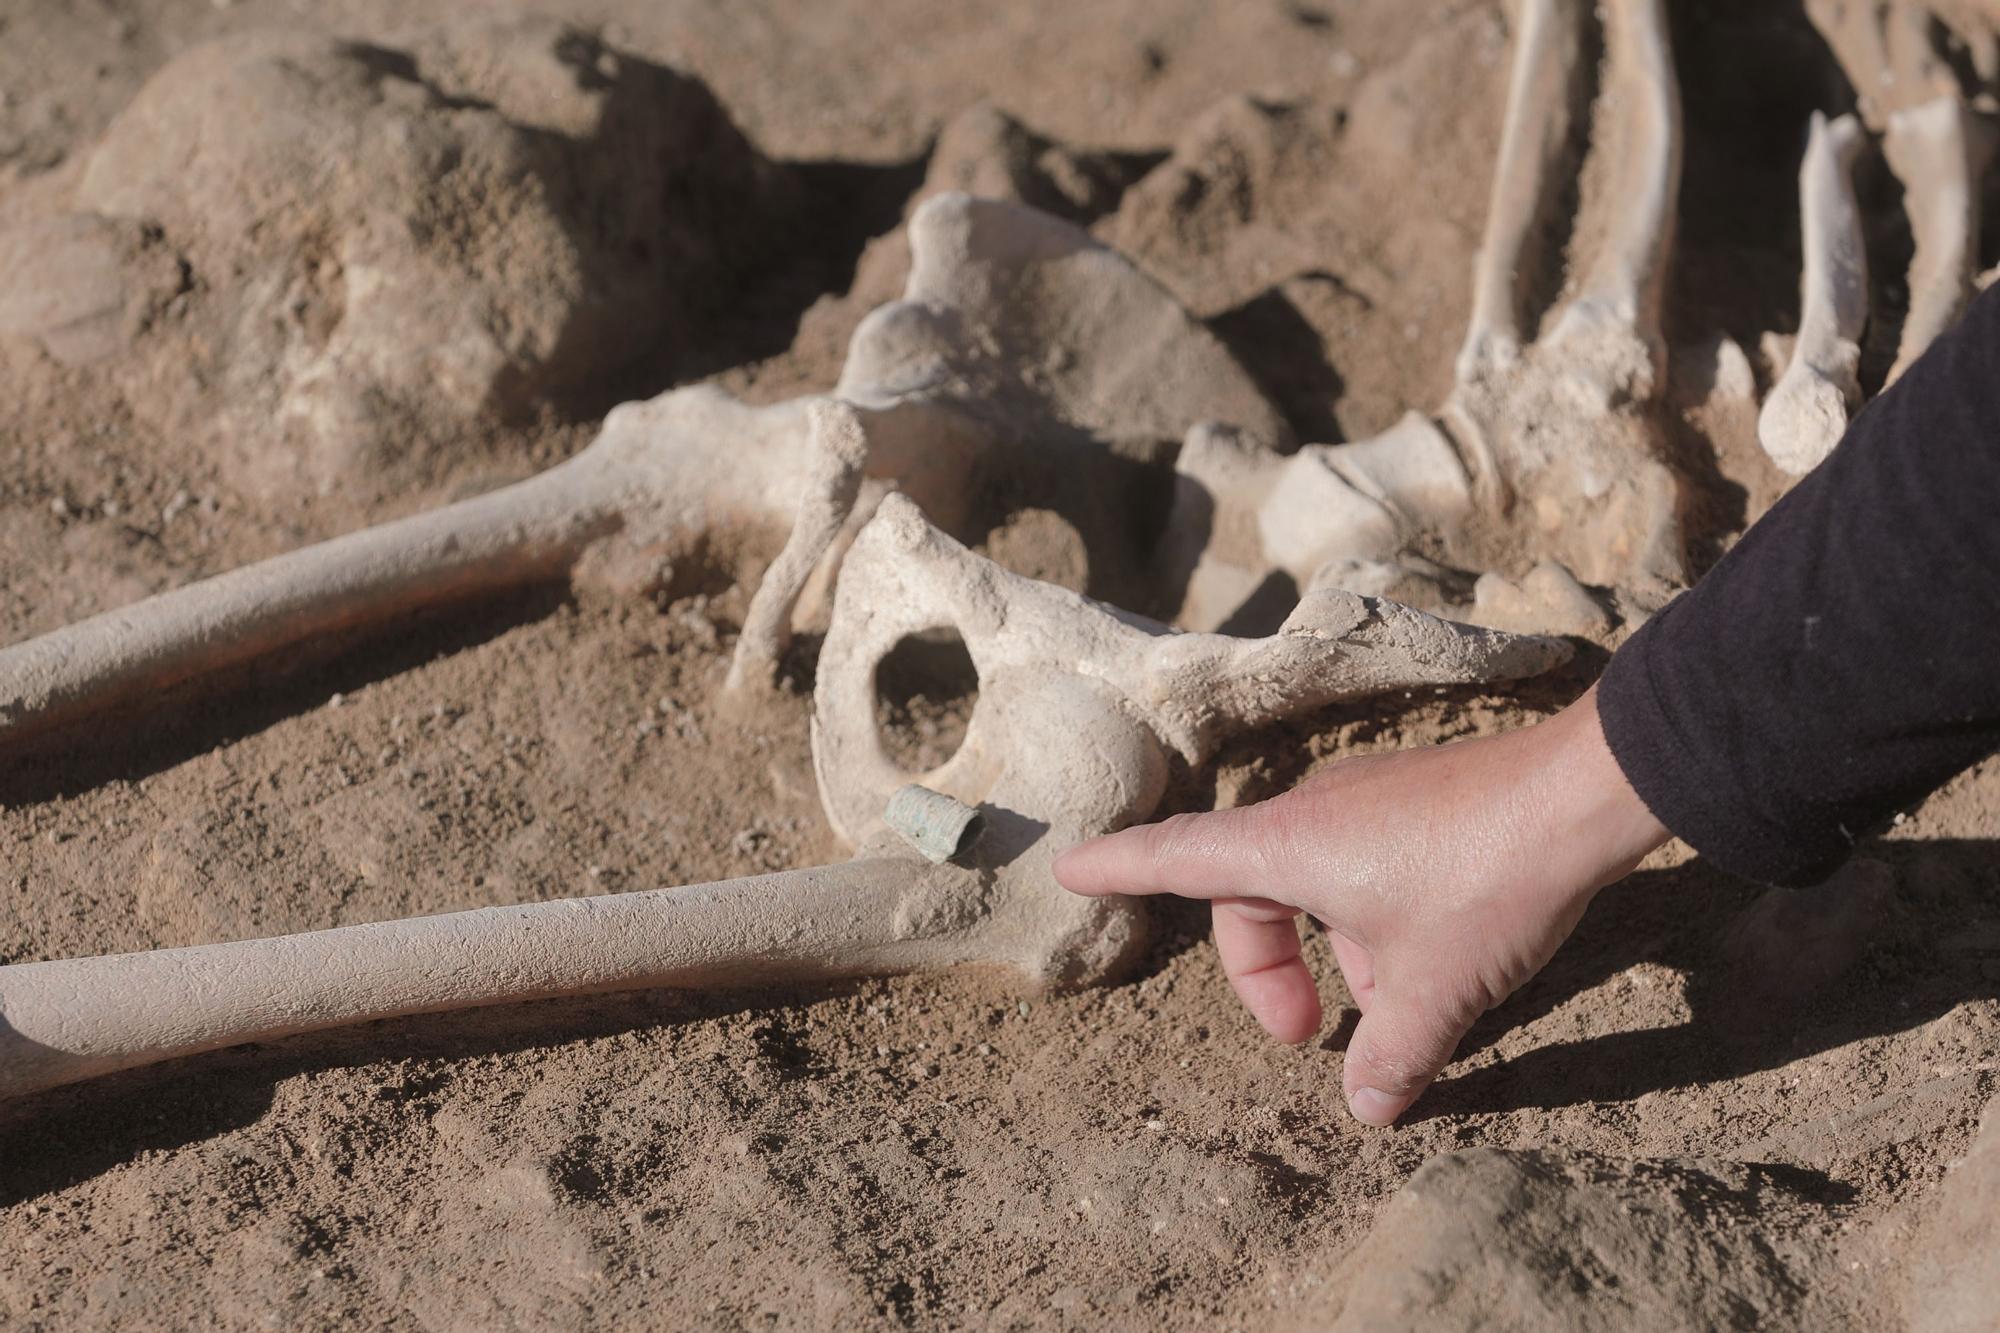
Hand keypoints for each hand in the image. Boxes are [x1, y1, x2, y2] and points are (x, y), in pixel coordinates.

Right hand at [1052, 686, 1667, 1125]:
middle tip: (1308, 1036)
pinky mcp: (1415, 797)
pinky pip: (1361, 861)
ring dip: (1335, 950)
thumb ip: (1388, 1057)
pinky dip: (1372, 917)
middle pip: (1249, 891)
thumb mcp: (1434, 992)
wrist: (1583, 794)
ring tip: (1400, 1008)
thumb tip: (1366, 1107)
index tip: (1066, 869)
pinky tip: (1436, 959)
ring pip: (1314, 881)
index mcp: (1287, 848)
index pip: (1173, 859)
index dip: (1115, 869)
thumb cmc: (1489, 883)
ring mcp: (1365, 798)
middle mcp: (1312, 811)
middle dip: (1266, 969)